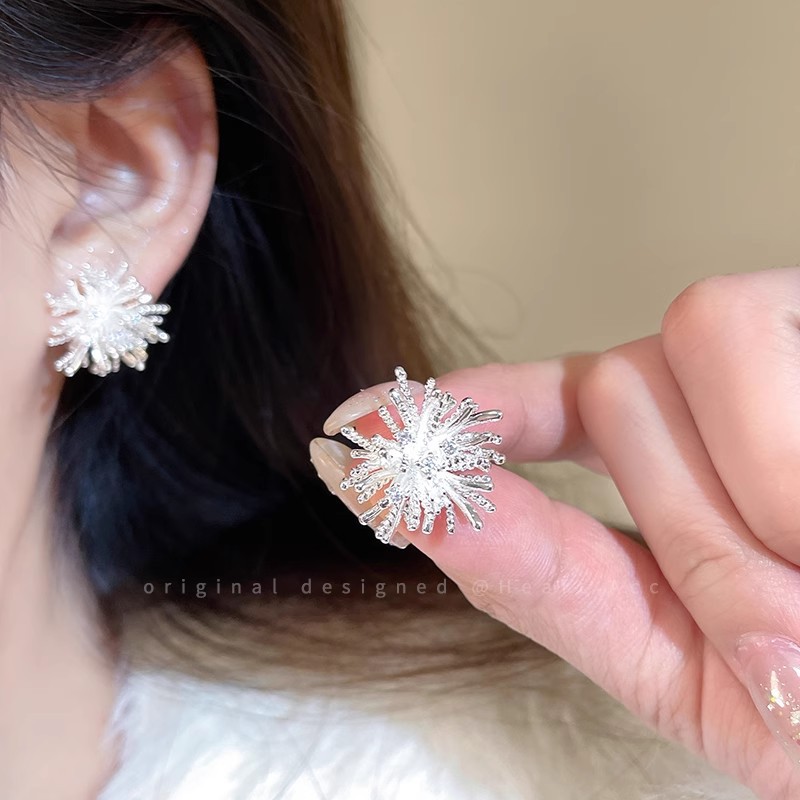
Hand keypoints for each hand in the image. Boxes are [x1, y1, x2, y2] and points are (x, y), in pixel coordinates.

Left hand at [310, 266, 799, 798]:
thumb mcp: (721, 683)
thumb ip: (571, 591)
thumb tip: (435, 509)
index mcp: (655, 488)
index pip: (521, 427)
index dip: (450, 415)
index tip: (357, 423)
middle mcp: (699, 402)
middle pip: (616, 390)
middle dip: (704, 531)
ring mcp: (767, 346)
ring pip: (677, 343)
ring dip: (754, 495)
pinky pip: (737, 332)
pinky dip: (779, 454)